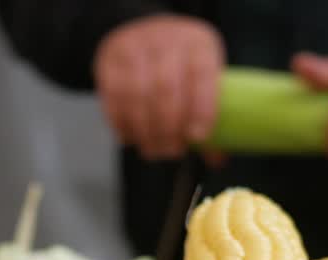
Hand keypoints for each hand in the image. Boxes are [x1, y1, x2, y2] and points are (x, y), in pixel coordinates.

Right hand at [94, 15, 224, 159]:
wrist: (142, 31)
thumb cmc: (179, 64)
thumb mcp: (201, 77)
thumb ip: (208, 115)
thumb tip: (218, 160)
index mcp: (198, 43)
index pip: (202, 75)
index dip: (201, 109)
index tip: (197, 137)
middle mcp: (166, 40)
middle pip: (166, 89)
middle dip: (168, 128)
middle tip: (171, 151)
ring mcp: (135, 46)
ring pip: (136, 95)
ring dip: (144, 130)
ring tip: (152, 149)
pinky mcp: (109, 58)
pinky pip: (112, 97)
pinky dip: (121, 123)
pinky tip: (130, 137)